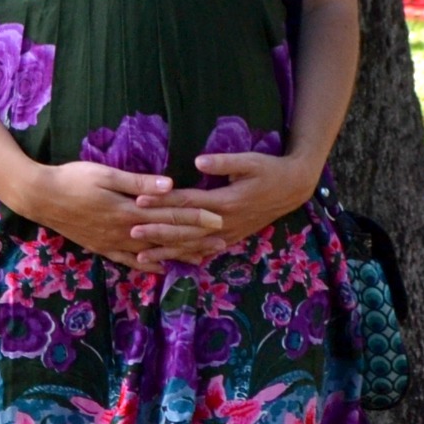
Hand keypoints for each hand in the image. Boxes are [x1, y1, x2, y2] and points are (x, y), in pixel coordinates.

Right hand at [20, 159, 221, 272]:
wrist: (40, 197)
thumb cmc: (72, 178)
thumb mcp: (104, 174)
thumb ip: (137, 182)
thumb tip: (169, 186)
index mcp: (127, 210)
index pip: (169, 215)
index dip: (195, 218)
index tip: (218, 220)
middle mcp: (124, 231)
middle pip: (166, 236)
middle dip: (196, 240)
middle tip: (221, 243)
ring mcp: (113, 242)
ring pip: (153, 252)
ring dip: (178, 255)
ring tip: (201, 259)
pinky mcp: (102, 247)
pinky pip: (130, 261)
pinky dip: (148, 265)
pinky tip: (162, 268)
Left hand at [134, 150, 317, 265]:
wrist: (293, 189)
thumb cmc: (269, 170)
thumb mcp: (250, 161)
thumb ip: (224, 162)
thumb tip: (197, 159)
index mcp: (226, 201)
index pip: (187, 203)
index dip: (163, 202)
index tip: (139, 201)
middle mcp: (224, 222)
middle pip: (185, 229)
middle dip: (157, 232)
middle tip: (131, 233)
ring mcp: (228, 234)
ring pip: (192, 246)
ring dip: (166, 251)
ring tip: (141, 256)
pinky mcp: (231, 239)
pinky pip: (204, 252)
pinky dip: (186, 258)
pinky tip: (169, 264)